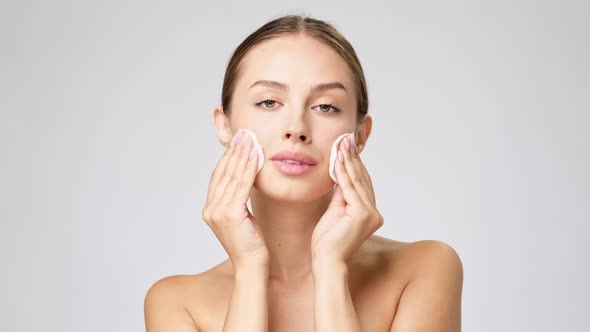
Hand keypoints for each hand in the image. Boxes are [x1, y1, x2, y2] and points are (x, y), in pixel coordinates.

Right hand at [202, 129, 268, 268]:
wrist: (252, 265)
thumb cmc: (251, 244)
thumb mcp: (241, 218)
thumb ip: (237, 200)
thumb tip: (245, 179)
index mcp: (210, 209)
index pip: (218, 176)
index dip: (227, 157)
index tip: (238, 141)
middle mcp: (210, 209)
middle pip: (223, 173)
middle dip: (234, 151)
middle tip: (244, 133)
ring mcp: (218, 212)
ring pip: (232, 176)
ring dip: (242, 155)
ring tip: (250, 139)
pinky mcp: (231, 214)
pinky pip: (241, 185)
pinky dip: (249, 168)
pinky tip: (256, 156)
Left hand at [311, 134, 383, 264]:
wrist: (325, 260)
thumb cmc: (327, 241)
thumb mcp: (335, 210)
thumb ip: (341, 193)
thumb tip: (340, 172)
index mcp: (370, 212)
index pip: (362, 183)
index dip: (354, 163)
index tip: (346, 146)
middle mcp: (374, 213)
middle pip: (362, 179)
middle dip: (353, 158)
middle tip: (346, 138)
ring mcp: (370, 214)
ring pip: (357, 181)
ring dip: (348, 161)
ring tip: (342, 144)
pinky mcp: (362, 215)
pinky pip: (350, 188)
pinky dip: (343, 172)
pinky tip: (338, 160)